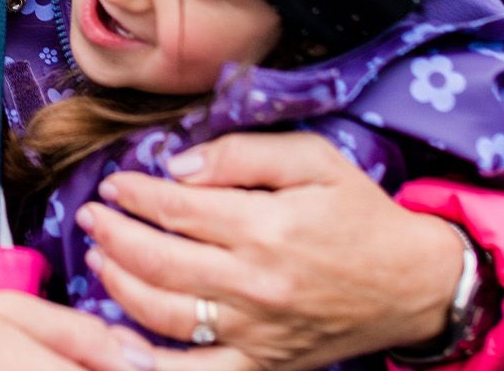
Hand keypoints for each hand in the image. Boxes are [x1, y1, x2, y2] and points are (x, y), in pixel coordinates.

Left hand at [80, 132, 463, 370]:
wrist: (413, 284)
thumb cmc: (359, 211)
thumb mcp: (313, 158)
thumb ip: (243, 153)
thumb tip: (180, 166)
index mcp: (267, 227)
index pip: (178, 210)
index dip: (135, 195)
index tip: (113, 183)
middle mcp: (257, 284)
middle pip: (161, 262)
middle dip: (113, 236)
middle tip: (89, 215)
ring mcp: (258, 332)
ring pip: (167, 316)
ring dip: (120, 286)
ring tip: (98, 259)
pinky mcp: (265, 364)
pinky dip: (151, 365)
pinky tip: (118, 345)